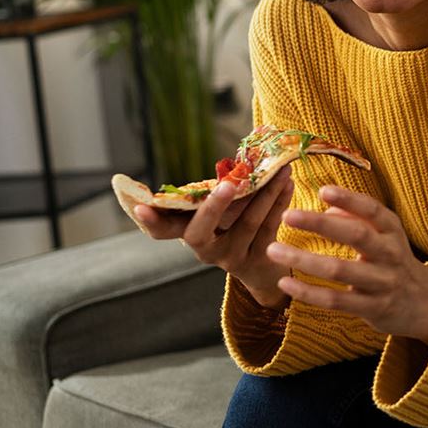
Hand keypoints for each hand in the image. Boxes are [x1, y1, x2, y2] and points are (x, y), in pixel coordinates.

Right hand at [135, 168, 294, 308]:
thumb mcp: (223, 213)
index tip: (139, 208)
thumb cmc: (236, 228)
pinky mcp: (256, 262)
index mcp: (189, 233)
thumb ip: (219, 193)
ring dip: (265, 193)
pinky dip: (279, 203)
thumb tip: (238, 158)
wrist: (264, 269)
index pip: (162, 230)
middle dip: (212, 207)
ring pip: (246, 223)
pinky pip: (269, 228)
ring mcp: (230, 258)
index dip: (151, 220)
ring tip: (281, 170)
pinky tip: (287, 184)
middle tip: (226, 185)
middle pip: (198, 232)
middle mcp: (204, 250)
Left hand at [267, 186, 427, 345]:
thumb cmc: (393, 260)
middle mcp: (390, 254)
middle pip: (356, 235)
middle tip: (287, 215)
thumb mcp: (385, 235)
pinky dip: (308, 292)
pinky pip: (335, 300)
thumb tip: (325, 210)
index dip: (349, 200)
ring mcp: (382, 282)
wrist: (422, 303)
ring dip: (303, 259)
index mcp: (393, 231)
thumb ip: (358, 218)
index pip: (373, 210)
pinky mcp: (371, 307)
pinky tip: (285, 282)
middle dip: (319, 225)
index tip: (323, 189)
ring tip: (273, 249)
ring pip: (339, 270)